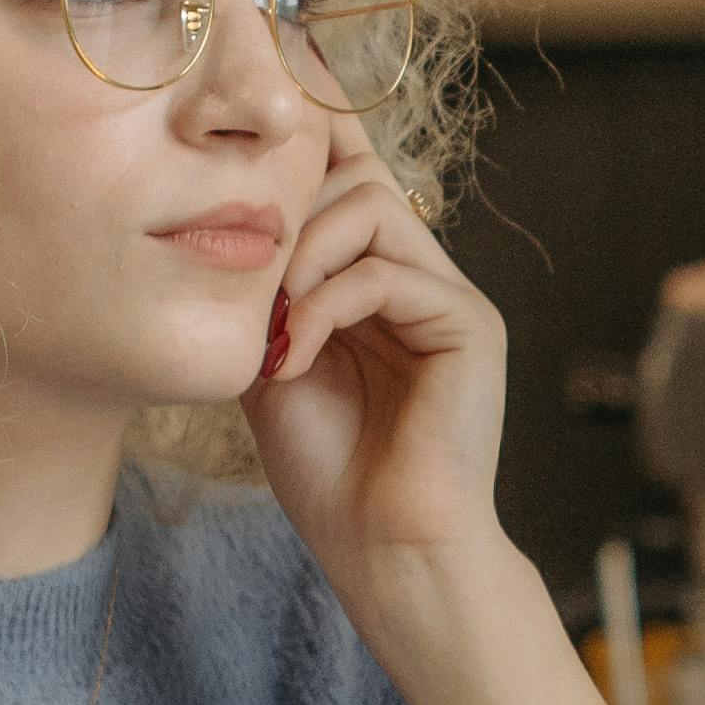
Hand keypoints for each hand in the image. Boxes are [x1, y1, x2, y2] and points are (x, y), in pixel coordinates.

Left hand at [241, 111, 513, 624]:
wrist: (382, 550)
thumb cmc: (329, 474)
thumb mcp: (273, 365)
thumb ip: (266, 297)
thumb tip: (233, 225)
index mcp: (379, 285)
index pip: (351, 183)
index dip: (305, 154)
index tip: (240, 160)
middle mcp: (421, 280)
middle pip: (357, 178)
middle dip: (289, 215)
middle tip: (247, 284)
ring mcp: (450, 299)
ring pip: (374, 206)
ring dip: (304, 252)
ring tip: (273, 323)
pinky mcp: (471, 325)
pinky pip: (387, 273)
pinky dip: (326, 306)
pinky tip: (295, 357)